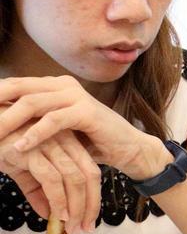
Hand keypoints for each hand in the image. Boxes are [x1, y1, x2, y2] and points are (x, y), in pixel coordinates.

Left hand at [0, 75, 169, 179]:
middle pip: (17, 88)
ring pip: (32, 103)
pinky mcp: (87, 112)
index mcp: (53, 85)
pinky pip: (54, 120)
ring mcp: (76, 96)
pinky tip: (20, 146)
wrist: (128, 149)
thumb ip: (31, 121)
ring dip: (8, 120)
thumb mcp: (54, 129)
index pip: (13, 85)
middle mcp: (63, 85)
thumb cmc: (89, 141)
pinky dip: (34, 134)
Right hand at [0, 123, 99, 230]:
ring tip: (71, 226)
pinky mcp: (32, 151)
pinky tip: (57, 214)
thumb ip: (37, 190)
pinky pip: (52, 179)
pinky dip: (58, 199)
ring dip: (75, 207)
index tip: (90, 220)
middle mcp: (63, 140)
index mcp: (67, 142)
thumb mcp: (23, 169)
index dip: (94, 198)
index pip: (90, 172)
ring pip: (74, 179)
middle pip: (89, 176)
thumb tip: (48, 215)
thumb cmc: (2, 145)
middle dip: (90, 206)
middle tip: (85, 228)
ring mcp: (49, 144)